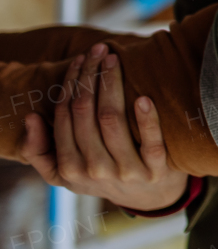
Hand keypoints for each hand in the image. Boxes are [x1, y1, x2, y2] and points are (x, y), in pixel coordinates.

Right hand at [21, 43, 188, 211]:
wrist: (148, 199)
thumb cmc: (101, 176)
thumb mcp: (64, 173)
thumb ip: (39, 151)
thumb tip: (31, 117)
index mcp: (69, 168)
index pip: (65, 115)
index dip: (71, 83)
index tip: (80, 59)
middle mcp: (94, 170)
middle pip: (86, 112)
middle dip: (90, 76)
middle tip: (99, 49)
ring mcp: (127, 171)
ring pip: (113, 120)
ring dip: (112, 85)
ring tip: (114, 60)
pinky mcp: (156, 171)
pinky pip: (152, 142)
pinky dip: (147, 119)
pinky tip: (144, 96)